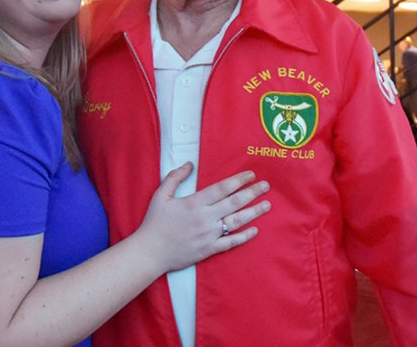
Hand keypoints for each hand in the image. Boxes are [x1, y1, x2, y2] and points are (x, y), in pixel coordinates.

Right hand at [137, 163, 270, 272]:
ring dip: (254, 212)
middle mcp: (205, 218)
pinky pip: (230, 243)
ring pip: (237, 221)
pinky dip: (244, 237)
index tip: (251, 175)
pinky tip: (255, 230)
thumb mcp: (161, 195)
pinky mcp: (209, 250)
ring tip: (267, 205)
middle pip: (235, 202)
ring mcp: (209, 235)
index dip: (239, 180)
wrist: (150, 252)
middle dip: (253, 193)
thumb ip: (175, 177)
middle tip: (267, 186)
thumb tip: (189, 164)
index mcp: (195, 203)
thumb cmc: (154, 223)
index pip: (223, 188)